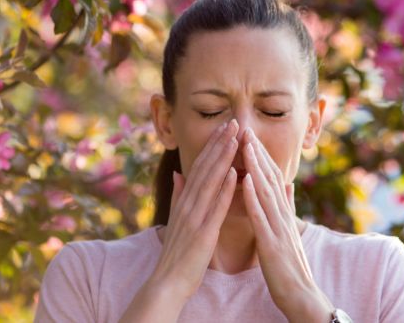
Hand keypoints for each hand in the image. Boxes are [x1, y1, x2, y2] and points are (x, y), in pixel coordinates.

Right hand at [149, 120, 239, 299]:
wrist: (168, 281)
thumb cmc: (177, 252)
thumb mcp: (176, 218)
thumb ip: (178, 194)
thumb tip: (178, 174)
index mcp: (185, 200)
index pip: (201, 166)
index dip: (214, 145)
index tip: (226, 127)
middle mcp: (188, 203)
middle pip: (206, 167)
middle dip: (221, 143)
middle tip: (235, 122)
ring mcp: (194, 216)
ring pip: (211, 181)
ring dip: (224, 158)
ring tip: (236, 137)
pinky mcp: (203, 232)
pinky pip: (215, 207)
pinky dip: (224, 189)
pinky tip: (234, 173)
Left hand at [240, 128, 333, 321]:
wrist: (301, 294)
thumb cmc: (291, 265)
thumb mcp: (290, 230)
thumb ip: (288, 206)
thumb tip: (288, 184)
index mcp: (283, 213)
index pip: (272, 178)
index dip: (261, 155)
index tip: (250, 134)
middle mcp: (283, 215)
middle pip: (270, 178)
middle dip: (257, 152)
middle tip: (246, 128)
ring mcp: (279, 228)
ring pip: (266, 191)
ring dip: (255, 166)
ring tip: (245, 145)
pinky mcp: (271, 243)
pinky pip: (261, 216)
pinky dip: (254, 196)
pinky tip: (246, 180)